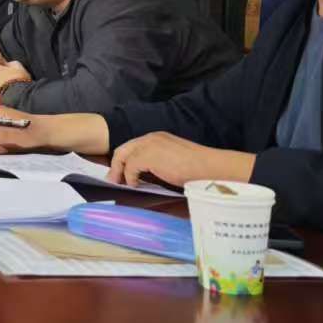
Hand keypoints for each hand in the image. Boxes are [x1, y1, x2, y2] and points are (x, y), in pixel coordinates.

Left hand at [110, 132, 254, 188]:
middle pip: (124, 149)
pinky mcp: (148, 156)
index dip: (125, 159)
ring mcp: (148, 145)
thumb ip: (158, 163)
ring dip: (119, 171)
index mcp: (158, 138)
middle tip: (113, 179)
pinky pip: (130, 167)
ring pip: (123, 156)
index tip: (121, 172)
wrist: (209, 167)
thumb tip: (146, 175)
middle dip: (116, 164)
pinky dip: (130, 177)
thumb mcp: (173, 161)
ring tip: (120, 183)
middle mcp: (151, 138)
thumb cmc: (197, 168)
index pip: (134, 146)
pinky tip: (135, 185)